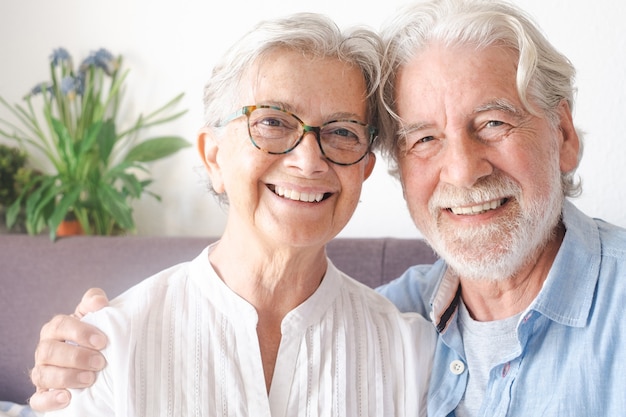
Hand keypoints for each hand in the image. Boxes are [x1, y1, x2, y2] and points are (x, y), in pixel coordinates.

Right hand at [29, 288, 109, 410]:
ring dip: (67, 377)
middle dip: (76, 357)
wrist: (92, 362)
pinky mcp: (43, 394)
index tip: (102, 342)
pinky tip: (67, 398)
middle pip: (49, 351)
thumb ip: (94, 302)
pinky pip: (38, 400)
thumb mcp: (94, 316)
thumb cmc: (92, 336)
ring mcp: (42, 372)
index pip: (60, 325)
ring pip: (43, 375)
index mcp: (56, 329)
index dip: (80, 332)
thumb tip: (100, 302)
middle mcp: (45, 350)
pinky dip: (50, 400)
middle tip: (100, 363)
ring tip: (90, 379)